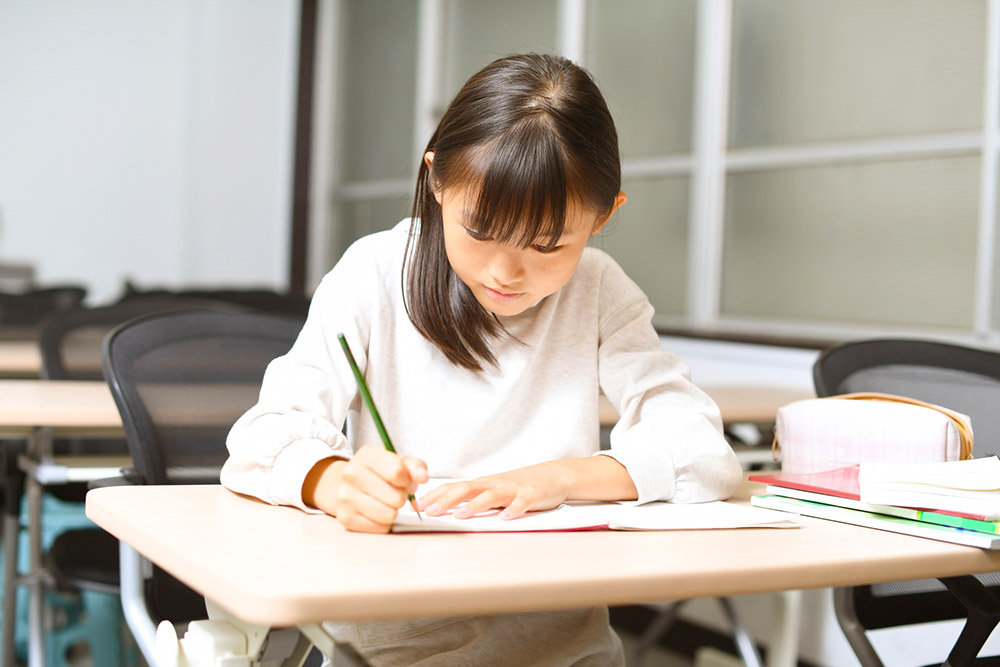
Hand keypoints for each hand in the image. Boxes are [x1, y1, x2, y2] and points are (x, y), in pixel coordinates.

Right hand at [303, 444, 427, 532]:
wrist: (345, 484)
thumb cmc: (376, 473)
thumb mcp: (396, 461)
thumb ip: (414, 466)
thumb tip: (422, 477)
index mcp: (367, 455)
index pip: (397, 472)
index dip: (408, 480)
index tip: (405, 480)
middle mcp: (352, 474)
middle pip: (396, 497)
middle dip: (401, 497)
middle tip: (394, 492)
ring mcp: (346, 497)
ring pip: (389, 515)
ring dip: (393, 511)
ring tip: (386, 502)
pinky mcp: (346, 517)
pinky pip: (379, 528)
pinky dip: (383, 523)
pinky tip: (376, 512)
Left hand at [418, 456, 637, 520]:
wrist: (552, 476)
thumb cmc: (518, 486)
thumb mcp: (492, 490)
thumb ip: (472, 499)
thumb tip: (443, 509)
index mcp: (482, 484)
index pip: (454, 487)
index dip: (435, 496)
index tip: (417, 506)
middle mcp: (494, 484)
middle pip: (467, 489)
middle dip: (447, 500)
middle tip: (431, 511)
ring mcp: (513, 489)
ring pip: (491, 495)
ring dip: (475, 505)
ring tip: (461, 515)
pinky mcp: (531, 495)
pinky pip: (522, 503)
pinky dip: (514, 510)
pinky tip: (505, 518)